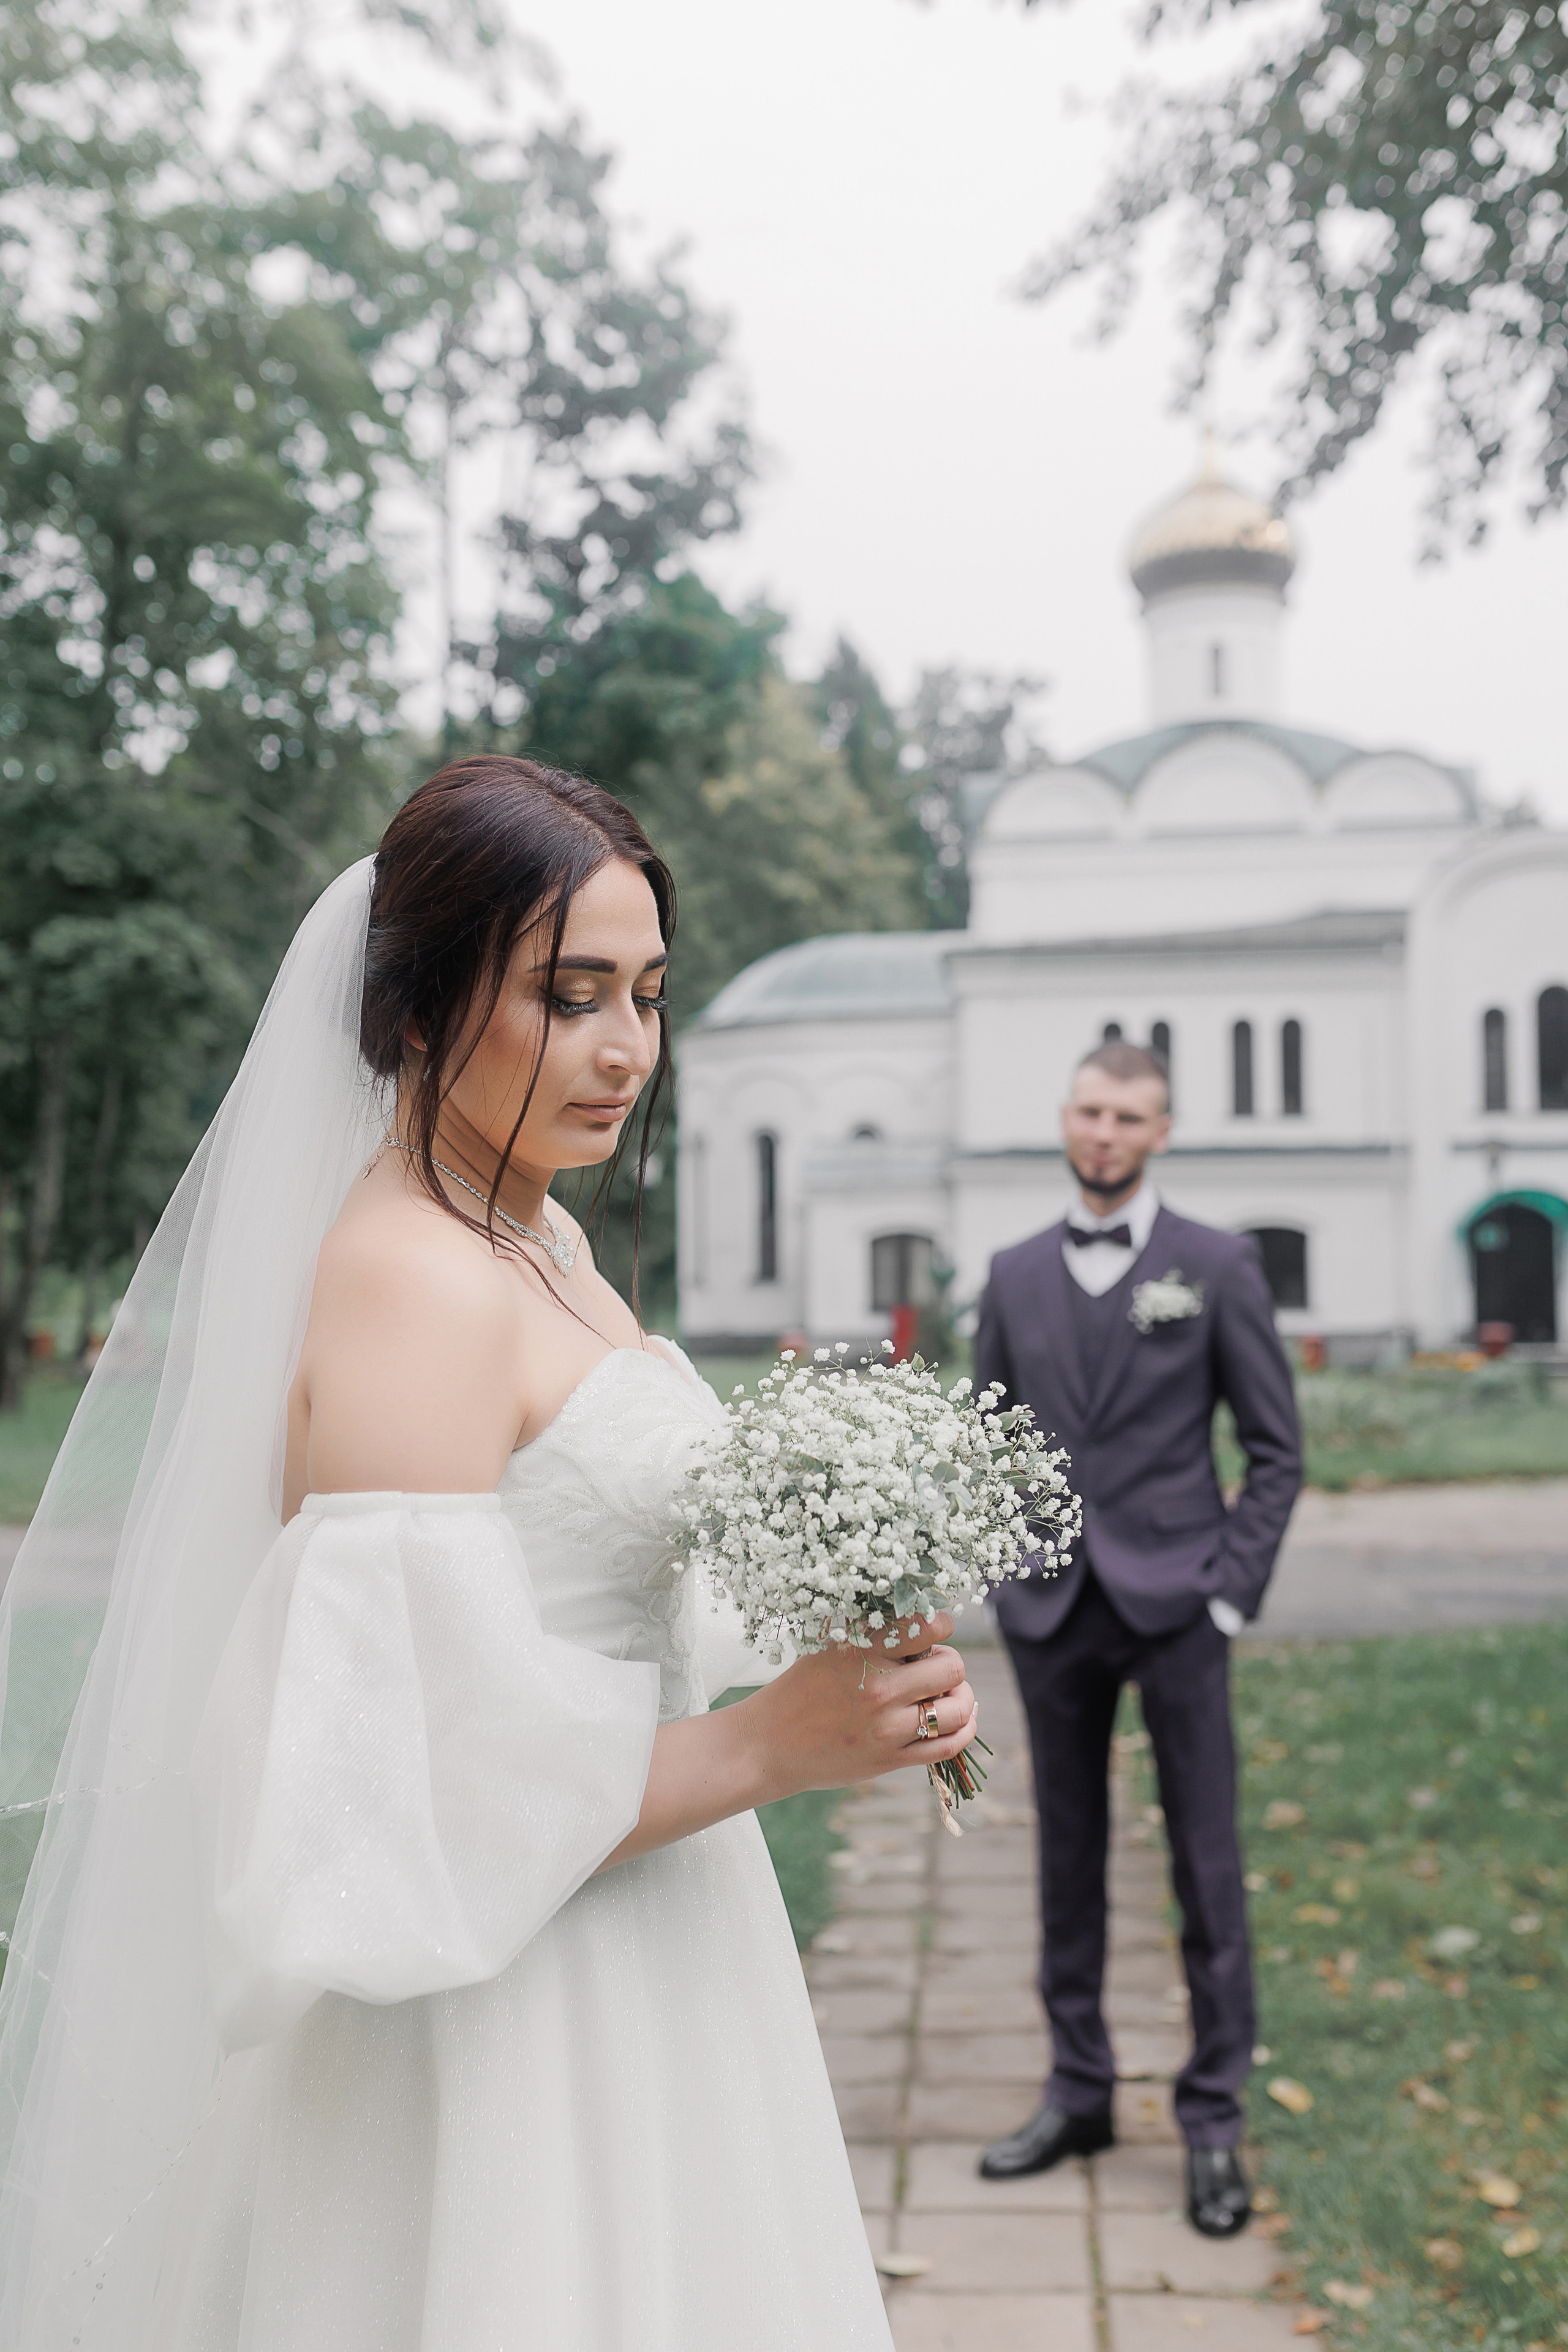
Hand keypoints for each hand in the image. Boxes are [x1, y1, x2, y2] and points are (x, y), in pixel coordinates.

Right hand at [742, 1612, 978, 1802]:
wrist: (768, 1746)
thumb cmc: (799, 1690)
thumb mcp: (827, 1648)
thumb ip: (870, 1633)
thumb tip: (917, 1617)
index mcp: (861, 1653)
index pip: (927, 1627)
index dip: (941, 1623)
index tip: (937, 1628)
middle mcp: (878, 1689)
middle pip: (952, 1668)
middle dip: (950, 1664)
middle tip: (936, 1666)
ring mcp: (886, 1728)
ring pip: (957, 1709)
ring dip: (962, 1698)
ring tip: (949, 1694)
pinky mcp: (891, 1759)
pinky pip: (948, 1746)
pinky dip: (965, 1731)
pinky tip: (960, 1720)